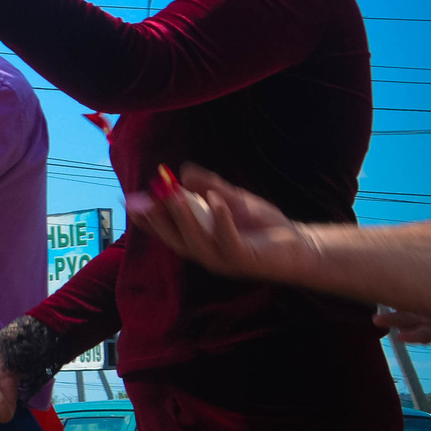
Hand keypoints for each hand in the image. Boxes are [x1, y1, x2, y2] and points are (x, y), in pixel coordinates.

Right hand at [126, 164, 306, 283]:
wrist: (299, 247)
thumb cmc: (264, 226)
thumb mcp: (233, 200)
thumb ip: (210, 186)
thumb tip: (183, 171)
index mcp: (198, 241)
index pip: (166, 231)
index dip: (147, 218)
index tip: (130, 201)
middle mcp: (205, 253)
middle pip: (174, 237)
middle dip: (158, 218)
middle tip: (146, 197)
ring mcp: (223, 259)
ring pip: (196, 240)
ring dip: (184, 218)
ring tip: (174, 195)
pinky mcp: (243, 259)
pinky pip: (228, 239)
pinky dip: (221, 219)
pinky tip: (215, 200)